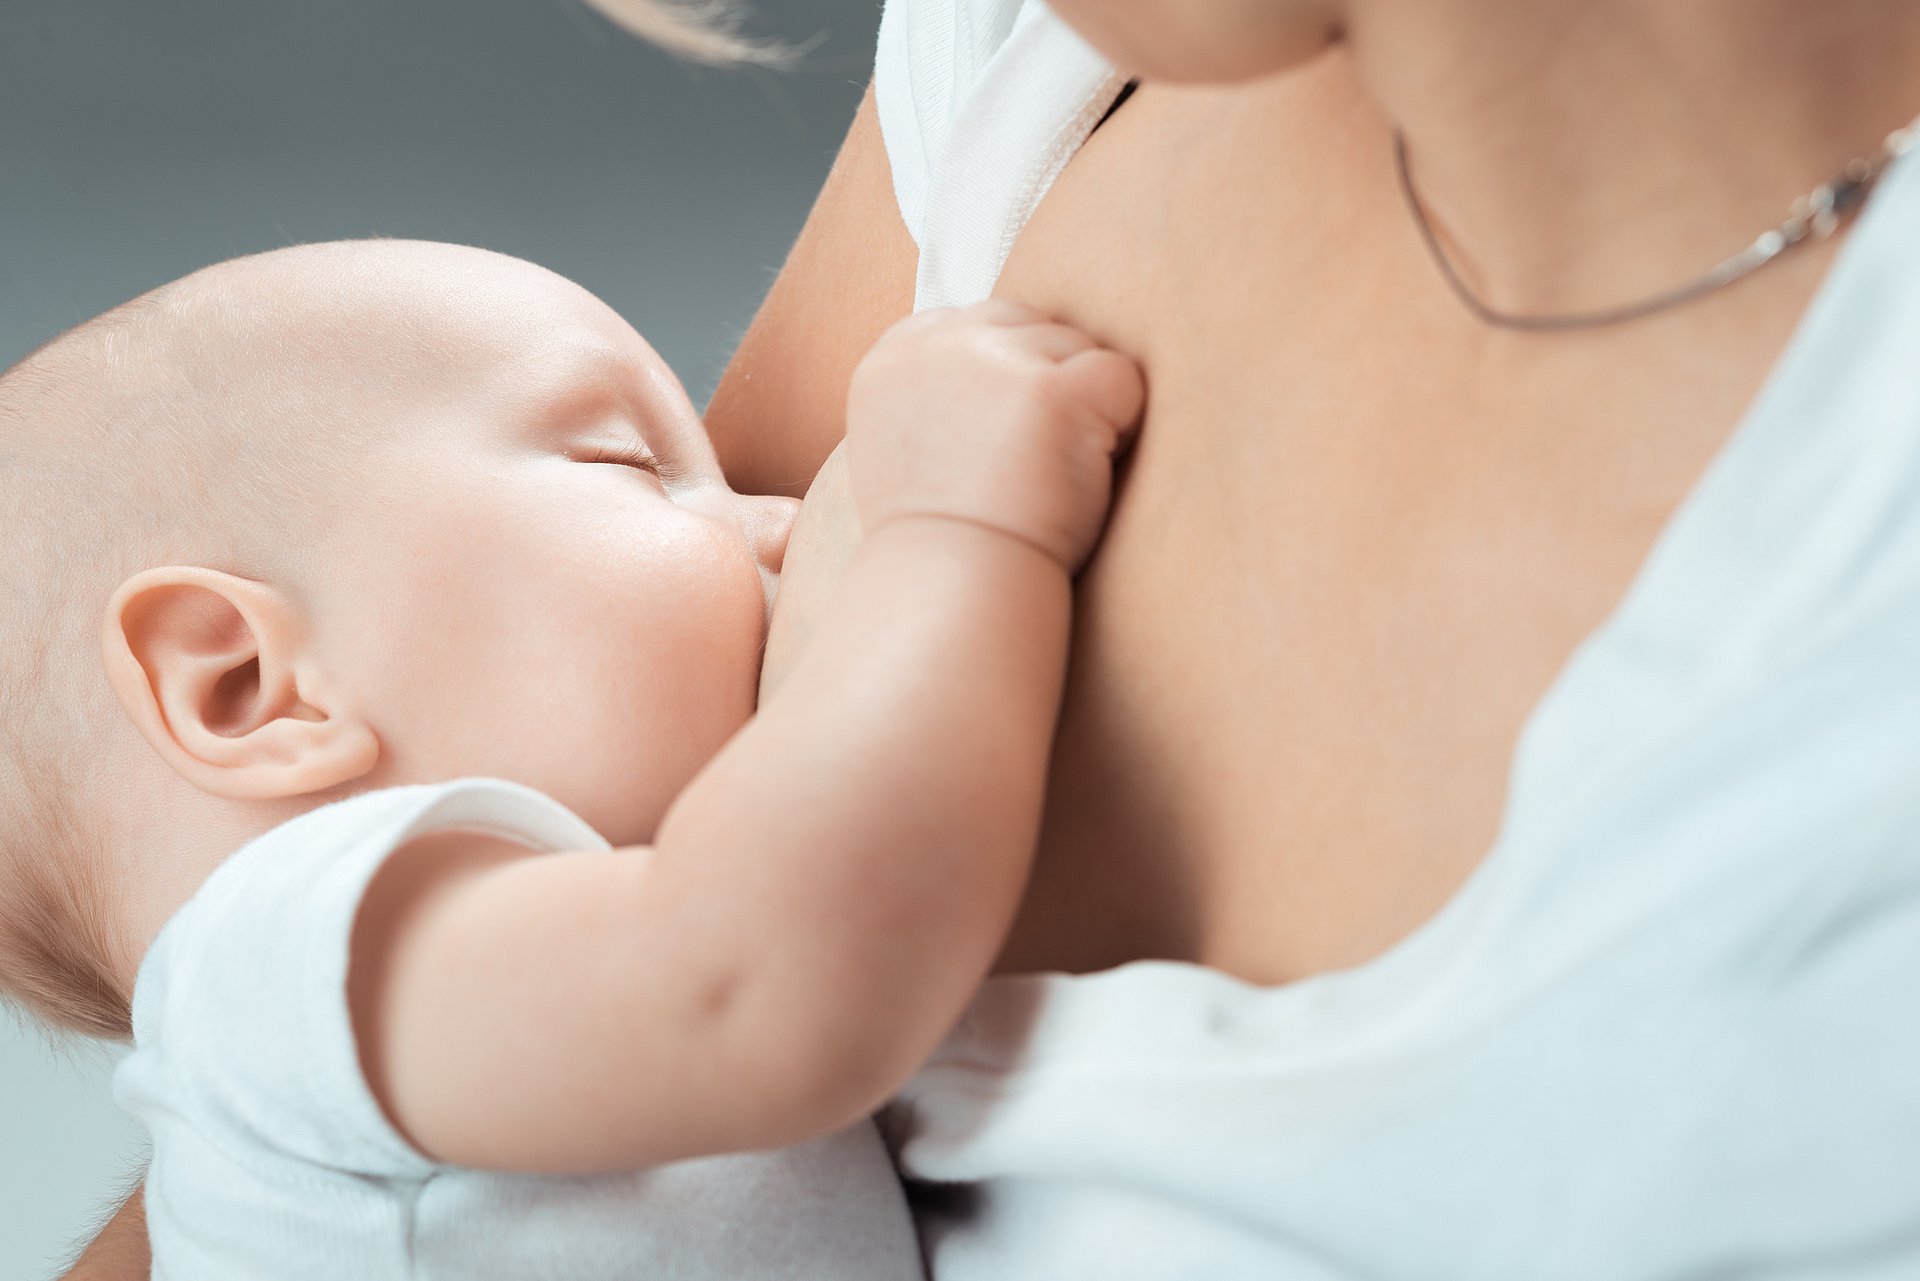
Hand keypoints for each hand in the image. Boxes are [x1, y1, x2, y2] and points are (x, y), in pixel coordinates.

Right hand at [846, 300, 1144, 571]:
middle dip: (1050, 387)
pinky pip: (1121, 378)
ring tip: (1049, 478)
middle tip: (1033, 466)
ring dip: (1085, 410)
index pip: (979, 322)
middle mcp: (938, 347)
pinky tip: (1084, 478)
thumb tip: (1003, 364)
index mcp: (892, 358)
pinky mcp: (1053, 390)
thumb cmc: (940, 543)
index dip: (1011, 378)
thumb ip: (938, 390)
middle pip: (1034, 327)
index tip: (1003, 442)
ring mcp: (995, 362)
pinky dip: (1122, 428)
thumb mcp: (904, 449)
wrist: (951, 591)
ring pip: (1079, 350)